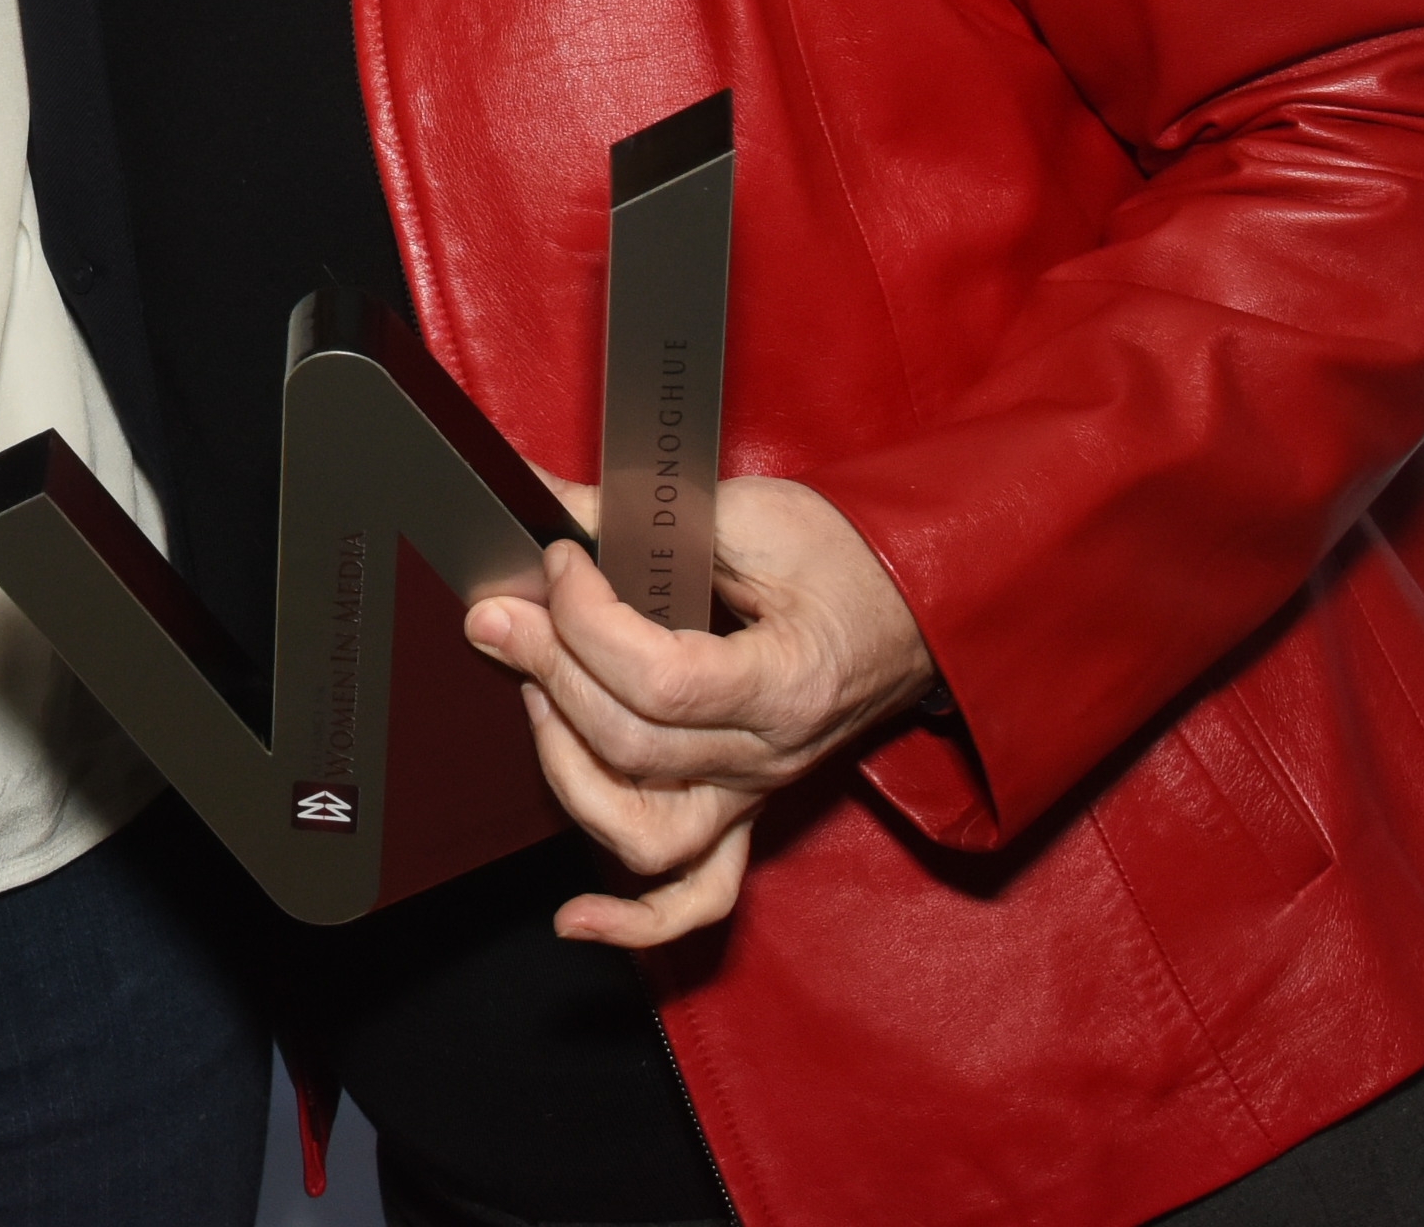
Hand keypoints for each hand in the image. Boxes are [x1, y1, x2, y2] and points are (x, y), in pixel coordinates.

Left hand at [468, 473, 935, 948]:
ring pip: (646, 835)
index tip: (561, 560)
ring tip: (535, 698)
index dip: (586, 621)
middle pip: (633, 748)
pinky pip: (700, 896)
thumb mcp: (750, 515)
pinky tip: (576, 919)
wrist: (916, 605)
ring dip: (569, 773)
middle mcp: (771, 758)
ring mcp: (754, 795)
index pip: (661, 681)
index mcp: (788, 684)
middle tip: (507, 612)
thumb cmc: (845, 559)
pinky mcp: (744, 812)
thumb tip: (542, 502)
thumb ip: (640, 513)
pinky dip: (637, 921)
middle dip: (549, 673)